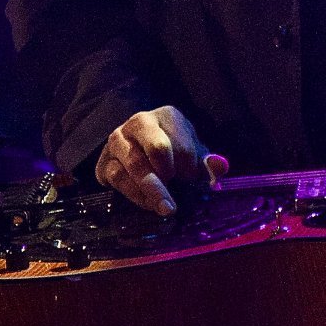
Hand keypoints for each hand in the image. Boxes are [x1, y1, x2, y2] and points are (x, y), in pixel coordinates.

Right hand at [96, 105, 228, 215]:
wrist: (140, 153)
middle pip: (157, 148)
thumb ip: (207, 162)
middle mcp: (140, 122)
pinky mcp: (104, 160)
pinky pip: (117, 178)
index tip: (192, 180)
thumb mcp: (193, 154)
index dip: (188, 167)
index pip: (181, 143)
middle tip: (174, 204)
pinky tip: (148, 204)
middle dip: (167, 179)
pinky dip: (134, 194)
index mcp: (167, 116)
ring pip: (134, 165)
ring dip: (150, 191)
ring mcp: (118, 140)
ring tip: (164, 209)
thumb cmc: (174, 151)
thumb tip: (221, 167)